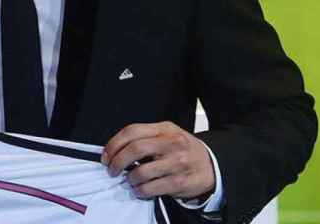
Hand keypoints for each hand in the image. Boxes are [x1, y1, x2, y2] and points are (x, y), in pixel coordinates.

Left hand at [101, 122, 215, 200]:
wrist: (213, 164)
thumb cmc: (183, 149)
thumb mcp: (167, 134)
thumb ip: (145, 137)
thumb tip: (116, 150)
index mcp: (164, 129)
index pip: (132, 131)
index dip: (114, 144)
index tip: (106, 155)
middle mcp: (172, 143)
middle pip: (135, 149)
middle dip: (117, 161)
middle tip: (112, 170)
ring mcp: (177, 163)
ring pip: (142, 171)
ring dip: (130, 178)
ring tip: (130, 180)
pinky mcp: (181, 182)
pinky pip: (152, 188)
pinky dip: (141, 191)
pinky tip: (140, 190)